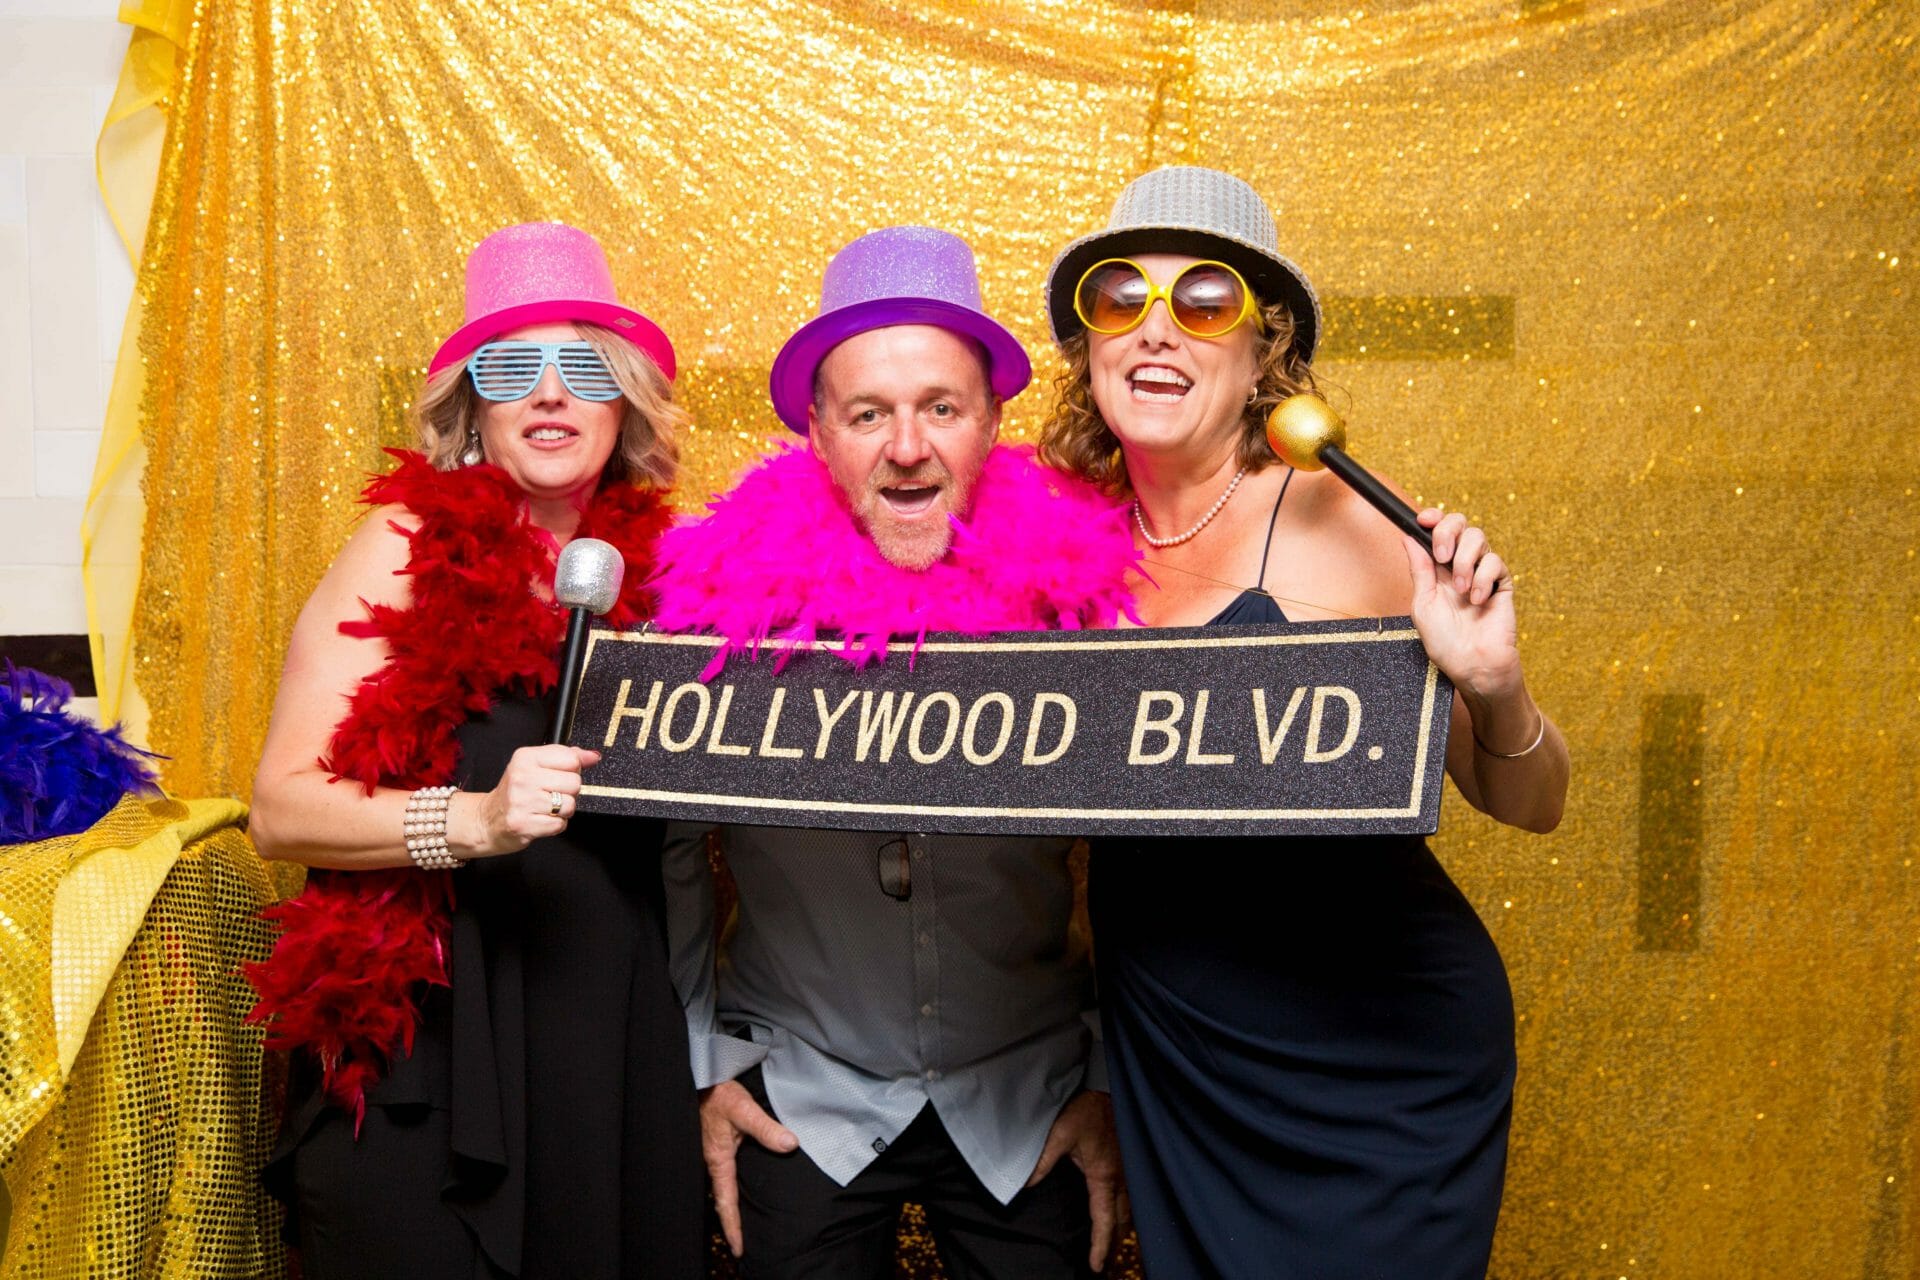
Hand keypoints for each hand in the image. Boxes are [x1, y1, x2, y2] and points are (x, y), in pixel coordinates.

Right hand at [464, 744, 601, 856]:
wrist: (487, 821)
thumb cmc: (515, 793)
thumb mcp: (535, 766)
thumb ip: (566, 758)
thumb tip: (592, 756)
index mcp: (525, 757)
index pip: (571, 759)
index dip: (572, 770)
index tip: (559, 775)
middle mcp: (522, 777)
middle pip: (574, 782)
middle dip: (568, 792)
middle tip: (550, 795)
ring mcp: (522, 801)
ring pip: (569, 805)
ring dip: (562, 811)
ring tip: (545, 808)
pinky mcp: (523, 824)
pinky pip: (560, 824)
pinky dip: (555, 825)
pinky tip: (540, 820)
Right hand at [700, 1079, 798, 1257]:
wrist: (703, 1079)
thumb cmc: (719, 1094)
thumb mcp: (744, 1109)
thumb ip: (767, 1128)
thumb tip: (790, 1145)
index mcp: (718, 1159)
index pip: (726, 1201)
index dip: (733, 1226)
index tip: (739, 1248)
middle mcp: (715, 1161)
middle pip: (724, 1199)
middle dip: (732, 1222)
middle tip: (742, 1246)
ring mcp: (716, 1153)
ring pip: (724, 1187)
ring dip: (732, 1206)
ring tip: (743, 1225)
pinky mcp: (719, 1145)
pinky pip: (726, 1174)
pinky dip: (733, 1188)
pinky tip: (742, 1189)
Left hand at [1026, 1090, 1127, 1272]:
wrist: (1109, 1089)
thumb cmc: (1086, 1110)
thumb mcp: (1060, 1133)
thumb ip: (1043, 1160)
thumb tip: (1024, 1184)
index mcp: (1103, 1176)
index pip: (1104, 1220)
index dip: (1101, 1246)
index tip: (1097, 1266)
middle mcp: (1120, 1178)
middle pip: (1121, 1222)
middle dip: (1114, 1245)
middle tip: (1107, 1266)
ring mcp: (1128, 1171)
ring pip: (1130, 1212)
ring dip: (1123, 1231)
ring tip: (1115, 1248)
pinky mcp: (1129, 1164)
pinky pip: (1132, 1198)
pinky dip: (1128, 1214)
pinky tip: (1122, 1218)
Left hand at [1404, 510, 1521, 702]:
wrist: (1473, 666)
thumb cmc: (1445, 642)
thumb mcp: (1423, 604)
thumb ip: (1419, 569)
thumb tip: (1406, 536)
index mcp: (1436, 570)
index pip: (1437, 531)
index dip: (1433, 519)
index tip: (1424, 519)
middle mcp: (1459, 566)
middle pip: (1460, 524)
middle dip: (1449, 531)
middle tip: (1443, 554)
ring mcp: (1481, 573)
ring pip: (1478, 538)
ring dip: (1465, 562)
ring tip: (1461, 590)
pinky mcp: (1502, 583)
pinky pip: (1495, 562)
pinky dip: (1483, 578)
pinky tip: (1477, 600)